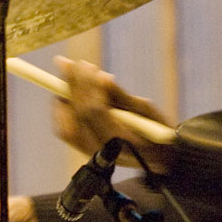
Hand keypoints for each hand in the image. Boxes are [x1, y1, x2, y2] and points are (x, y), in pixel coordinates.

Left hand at [52, 56, 174, 172]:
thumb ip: (121, 95)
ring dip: (63, 98)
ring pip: (66, 126)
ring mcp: (92, 154)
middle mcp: (103, 151)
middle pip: (79, 115)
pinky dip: (63, 110)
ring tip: (67, 75)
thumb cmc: (155, 130)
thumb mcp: (146, 109)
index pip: (95, 110)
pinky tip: (65, 93)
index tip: (82, 64)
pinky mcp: (85, 152)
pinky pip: (66, 132)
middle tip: (67, 63)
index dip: (86, 85)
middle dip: (72, 86)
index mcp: (122, 139)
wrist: (158, 158)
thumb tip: (101, 76)